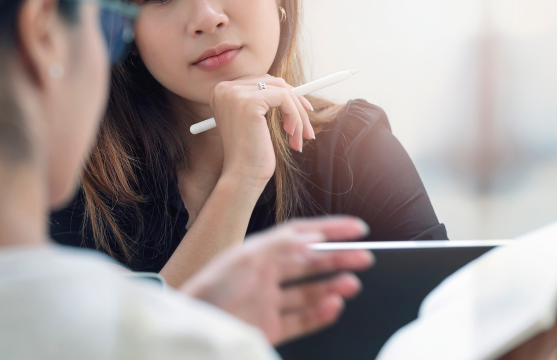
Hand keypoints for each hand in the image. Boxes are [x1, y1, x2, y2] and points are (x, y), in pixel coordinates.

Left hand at [179, 216, 373, 345]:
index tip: (357, 229)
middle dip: (339, 259)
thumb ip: (281, 247)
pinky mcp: (268, 328)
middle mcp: (267, 275)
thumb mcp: (246, 259)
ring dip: (332, 287)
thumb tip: (312, 238)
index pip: (302, 235)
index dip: (331, 230)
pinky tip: (333, 307)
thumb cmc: (210, 289)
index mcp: (261, 252)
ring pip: (309, 293)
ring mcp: (268, 302)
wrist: (191, 327)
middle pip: (311, 264)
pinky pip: (301, 320)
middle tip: (365, 257)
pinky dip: (320, 315)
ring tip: (351, 285)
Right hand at [210, 75, 313, 182]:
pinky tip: (291, 135)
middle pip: (273, 83)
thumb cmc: (250, 154)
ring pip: (283, 91)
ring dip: (297, 115)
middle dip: (296, 104)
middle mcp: (225, 88)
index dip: (286, 94)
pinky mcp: (249, 101)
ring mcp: (235, 93)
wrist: (242, 176)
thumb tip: (295, 91)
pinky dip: (295, 116)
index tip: (303, 110)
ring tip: (299, 137)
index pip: (262, 81)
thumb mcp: (256, 122)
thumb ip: (266, 101)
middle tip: (306, 127)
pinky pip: (285, 98)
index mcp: (222, 91)